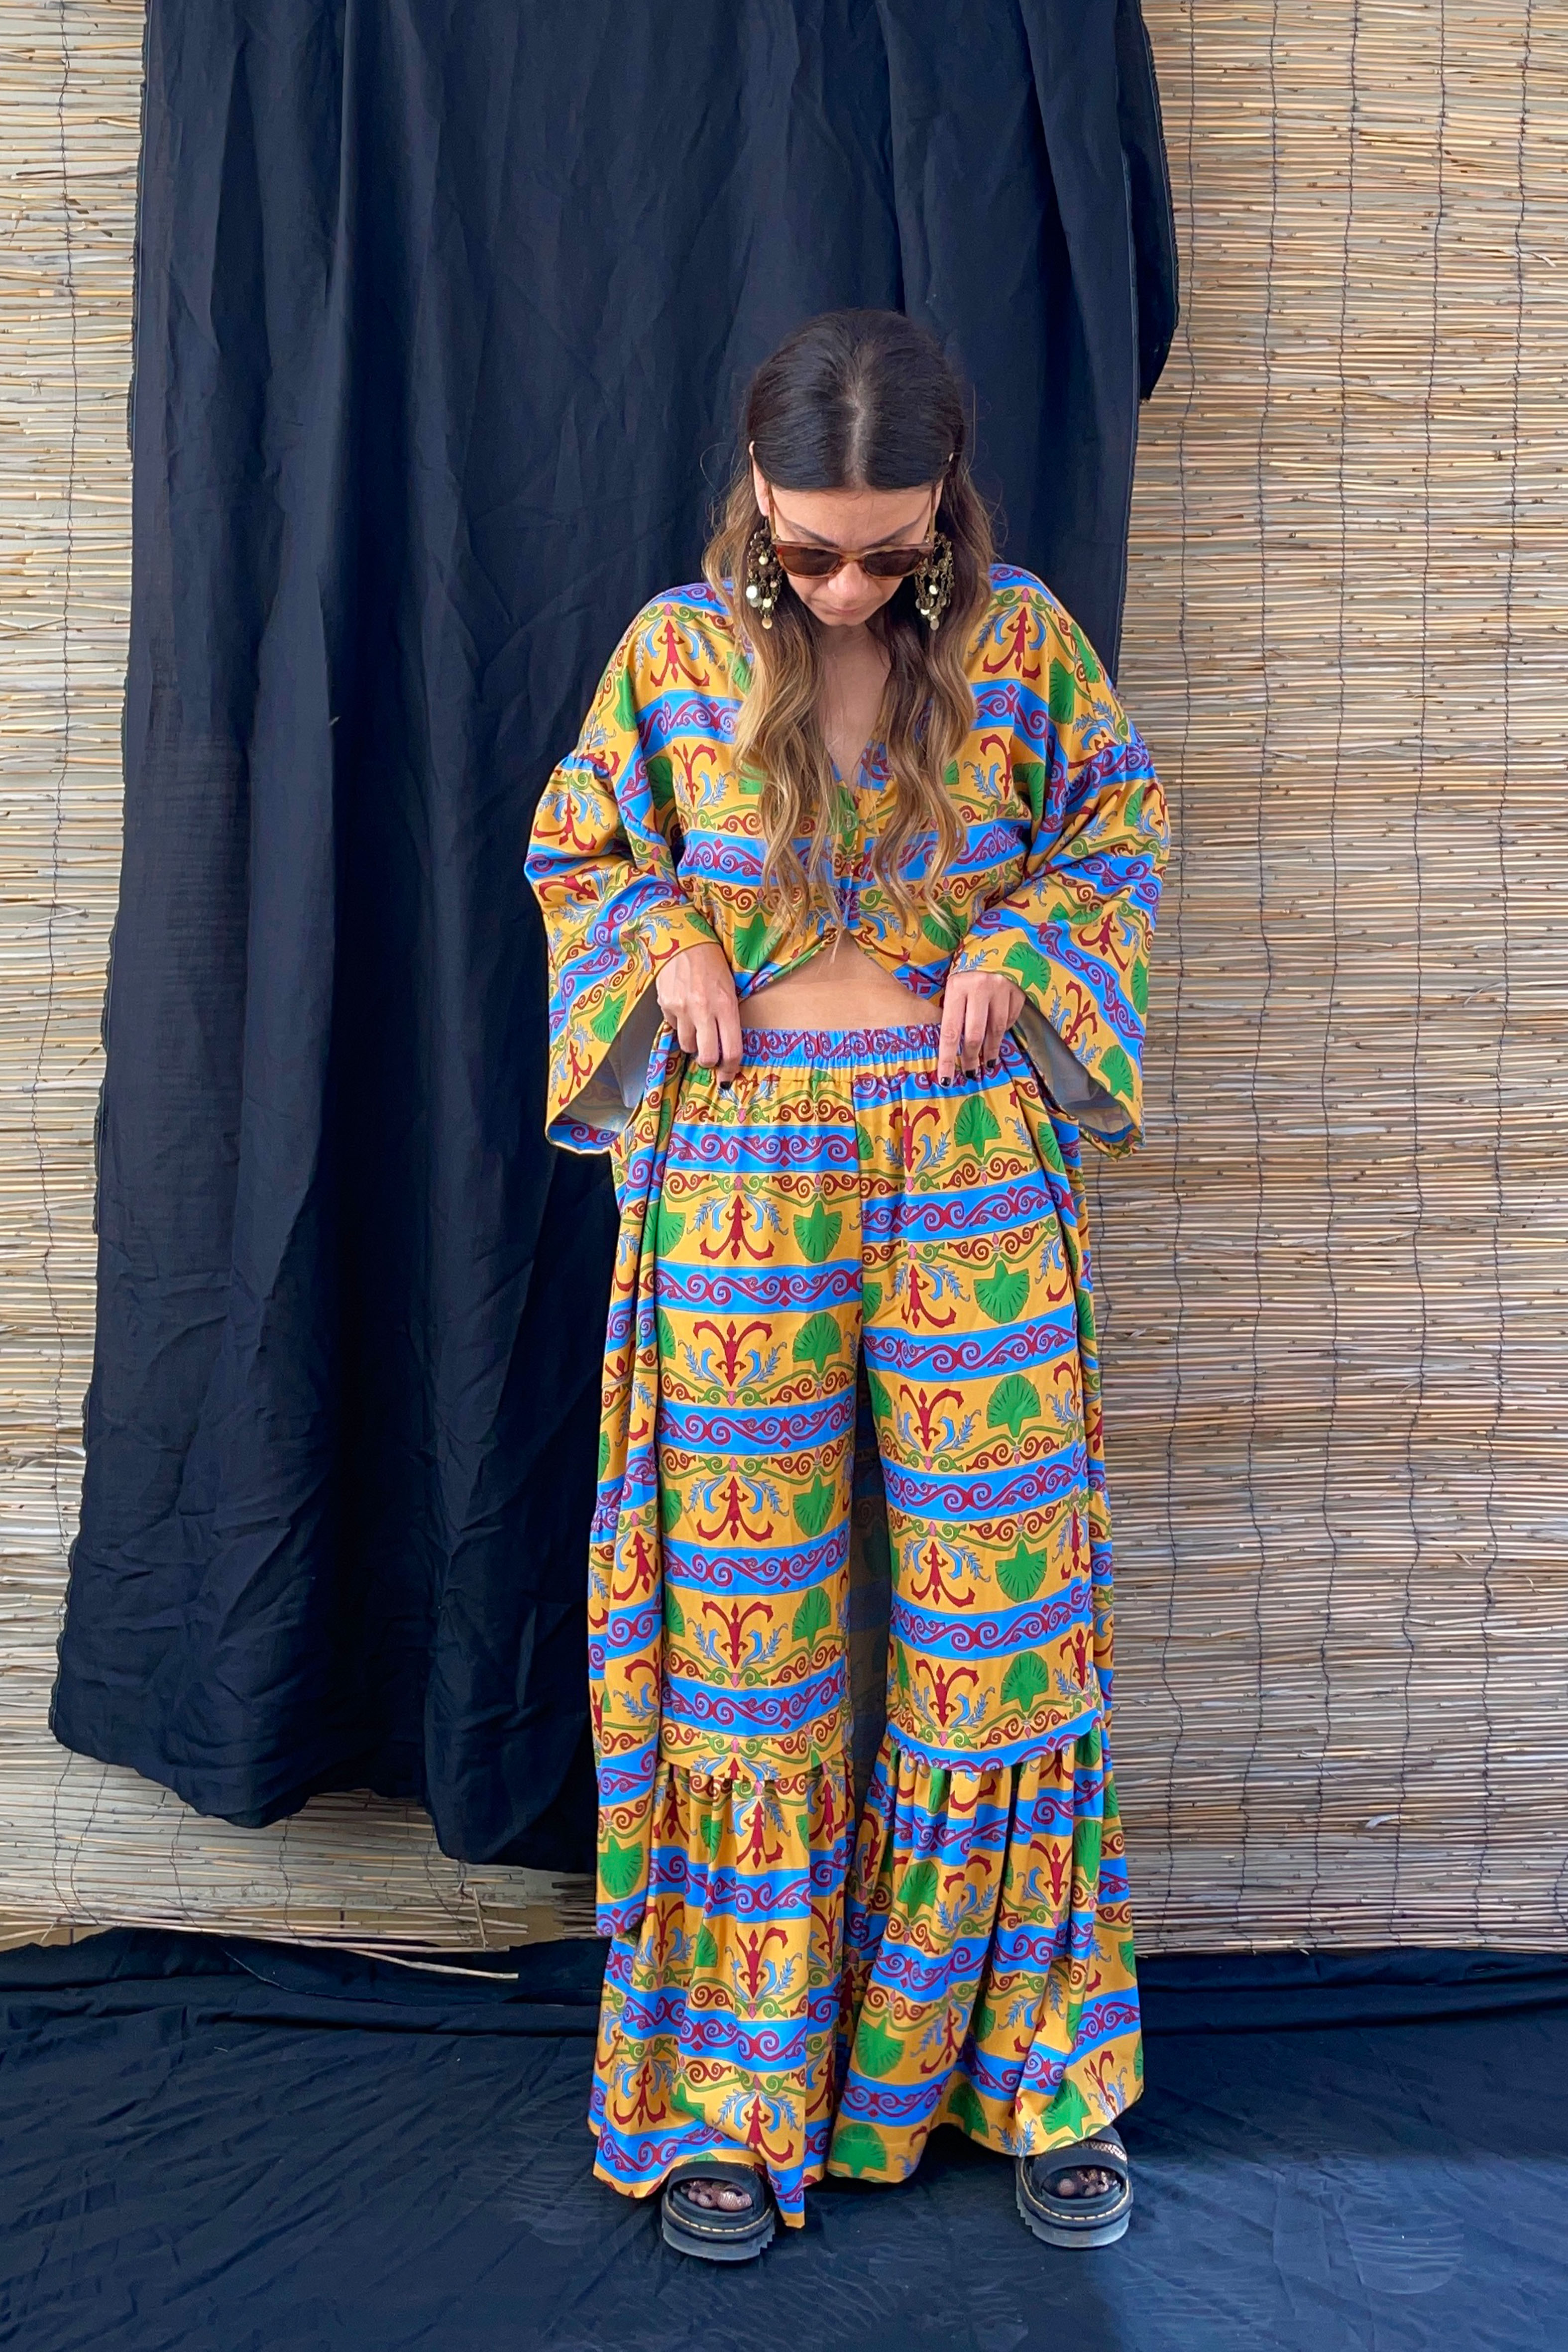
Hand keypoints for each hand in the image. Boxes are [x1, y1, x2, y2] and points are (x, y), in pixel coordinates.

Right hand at [655, 941, 743, 1079]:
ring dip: (693, 1043)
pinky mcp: (665, 1005)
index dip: (731, 1069)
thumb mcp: (730, 988)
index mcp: (726, 1006)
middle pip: (706, 1056)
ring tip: (697, 1028)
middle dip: (709, 1062)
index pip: (731, 1050)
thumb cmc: (712, 962)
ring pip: (687, 1045)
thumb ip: (728, 1016)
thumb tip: (726, 1045)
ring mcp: (682, 1009)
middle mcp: (703, 1011)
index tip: (729, 1076)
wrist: (684, 939)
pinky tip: (683, 1009)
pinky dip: (678, 1024)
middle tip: (711, 1057)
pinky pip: (672, 1027)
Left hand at [937, 970, 1023, 1083]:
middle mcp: (980, 988)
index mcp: (957, 987)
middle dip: (972, 1058)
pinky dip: (1003, 1030)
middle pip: (975, 1035)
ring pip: (996, 1031)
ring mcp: (1002, 989)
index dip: (948, 1058)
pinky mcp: (1018, 991)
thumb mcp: (952, 988)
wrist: (996, 946)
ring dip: (991, 1050)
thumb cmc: (966, 973)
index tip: (946, 1078)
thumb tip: (950, 1049)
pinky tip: (998, 1034)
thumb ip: (951, 1013)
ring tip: (987, 1062)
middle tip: (971, 1071)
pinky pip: (1010, 1020)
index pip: (951, 1031)